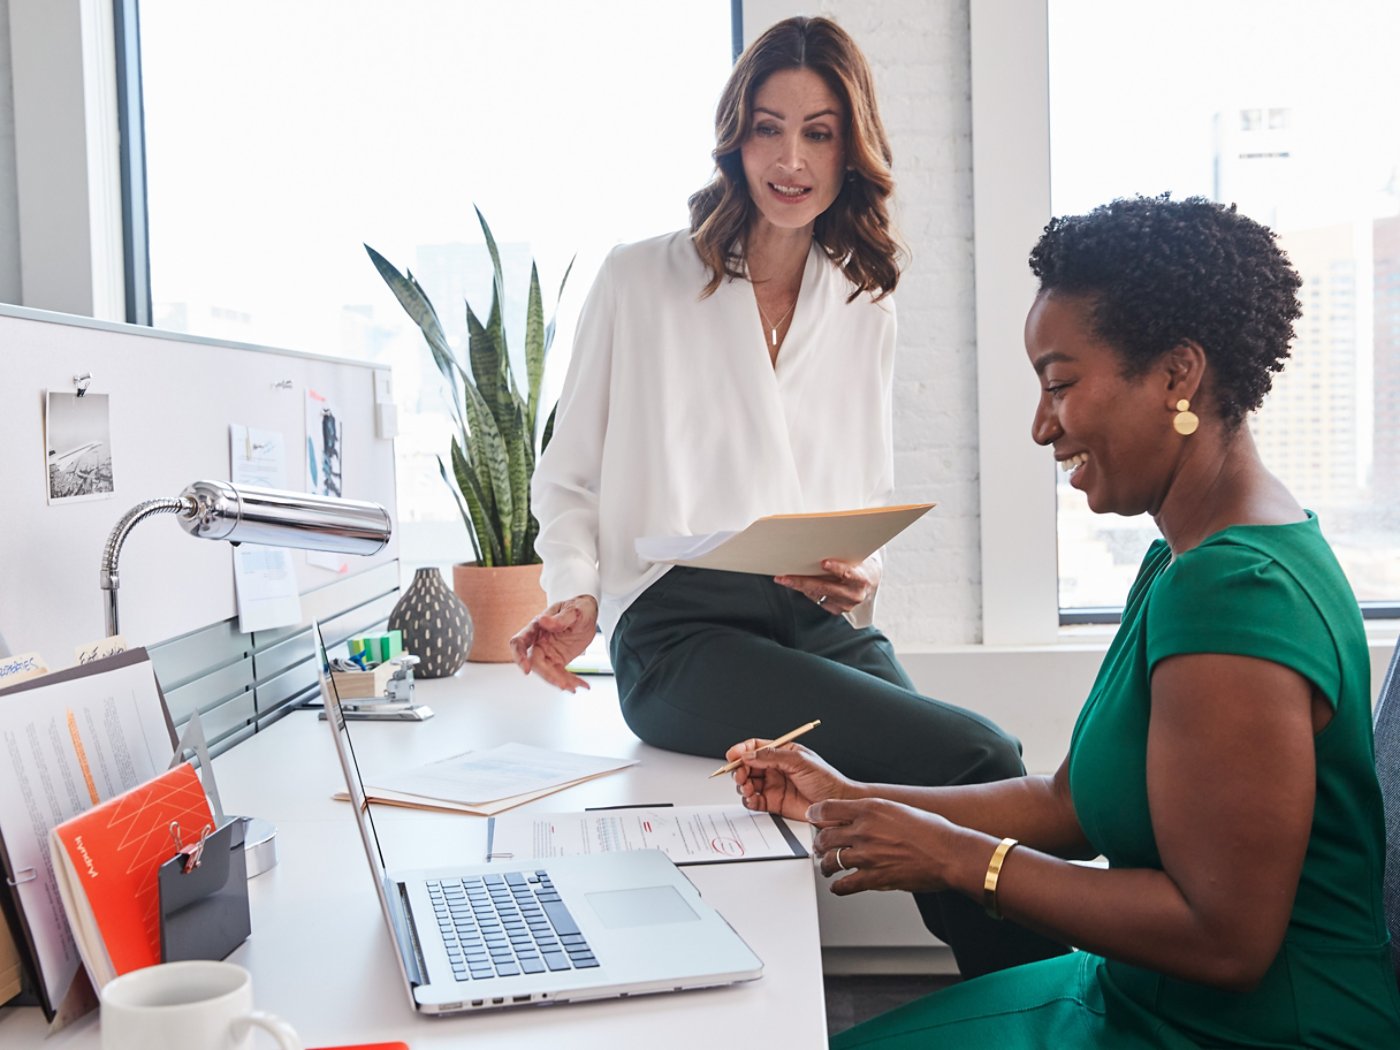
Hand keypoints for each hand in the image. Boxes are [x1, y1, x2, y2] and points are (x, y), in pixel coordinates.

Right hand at [509, 595, 598, 692]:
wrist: (588, 614)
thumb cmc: (578, 607)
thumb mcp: (574, 610)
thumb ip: (560, 618)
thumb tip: (543, 621)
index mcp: (537, 627)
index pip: (519, 642)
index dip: (519, 656)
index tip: (527, 669)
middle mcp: (539, 641)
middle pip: (535, 663)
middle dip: (548, 676)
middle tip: (563, 684)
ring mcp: (548, 652)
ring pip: (548, 672)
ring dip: (561, 681)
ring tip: (575, 687)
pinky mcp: (558, 660)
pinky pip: (561, 674)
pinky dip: (571, 681)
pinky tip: (581, 684)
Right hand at [725, 741, 859, 822]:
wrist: (837, 805)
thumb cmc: (827, 780)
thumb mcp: (800, 761)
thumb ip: (773, 756)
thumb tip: (749, 754)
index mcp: (783, 752)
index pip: (755, 747)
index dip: (741, 750)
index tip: (732, 755)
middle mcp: (776, 768)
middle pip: (747, 765)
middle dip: (739, 769)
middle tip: (740, 775)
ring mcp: (774, 786)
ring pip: (748, 783)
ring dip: (743, 785)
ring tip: (748, 788)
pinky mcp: (774, 803)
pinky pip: (754, 800)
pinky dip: (749, 800)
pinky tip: (753, 798)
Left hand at [775, 555, 880, 615]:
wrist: (868, 582)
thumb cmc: (858, 564)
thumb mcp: (855, 558)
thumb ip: (843, 554)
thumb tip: (818, 545)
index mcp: (862, 579)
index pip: (849, 573)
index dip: (836, 568)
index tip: (823, 562)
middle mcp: (854, 595)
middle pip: (825, 587)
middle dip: (802, 581)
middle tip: (784, 576)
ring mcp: (846, 605)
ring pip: (818, 594)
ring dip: (799, 586)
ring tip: (783, 579)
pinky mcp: (837, 610)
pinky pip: (818, 600)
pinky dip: (807, 591)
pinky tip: (797, 584)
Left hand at [809, 797, 976, 896]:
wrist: (949, 853)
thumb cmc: (932, 831)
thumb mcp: (899, 809)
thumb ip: (875, 813)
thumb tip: (860, 817)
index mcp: (870, 809)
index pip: (828, 808)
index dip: (815, 815)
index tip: (813, 818)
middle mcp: (865, 830)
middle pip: (825, 836)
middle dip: (819, 843)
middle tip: (819, 846)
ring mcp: (867, 855)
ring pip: (831, 861)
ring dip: (825, 865)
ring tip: (826, 867)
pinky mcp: (874, 877)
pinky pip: (845, 885)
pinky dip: (838, 887)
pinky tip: (838, 886)